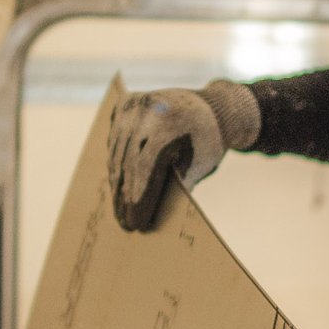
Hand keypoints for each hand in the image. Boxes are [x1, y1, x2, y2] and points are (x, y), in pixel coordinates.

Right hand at [107, 82, 258, 231]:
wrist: (212, 107)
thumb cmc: (207, 144)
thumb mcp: (199, 166)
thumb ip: (176, 187)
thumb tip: (148, 217)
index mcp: (169, 124)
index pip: (145, 168)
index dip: (138, 199)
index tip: (136, 224)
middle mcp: (146, 110)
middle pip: (127, 162)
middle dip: (125, 197)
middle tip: (125, 224)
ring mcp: (133, 104)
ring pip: (117, 153)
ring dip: (117, 185)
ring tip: (120, 210)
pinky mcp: (125, 103)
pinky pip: (115, 140)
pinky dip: (116, 163)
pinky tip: (119, 187)